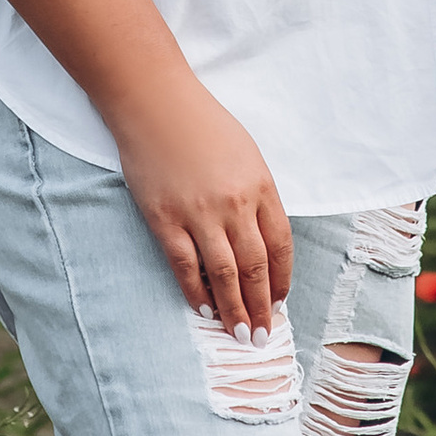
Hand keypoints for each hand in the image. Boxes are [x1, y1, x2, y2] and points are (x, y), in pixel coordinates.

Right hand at [112, 79, 295, 336]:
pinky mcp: (165, 219)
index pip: (280, 245)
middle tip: (263, 335)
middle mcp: (235, 203)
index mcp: (261, 185)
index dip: (281, 279)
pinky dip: (196, 292)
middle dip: (261, 306)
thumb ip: (255, 194)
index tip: (279, 301)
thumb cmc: (200, 122)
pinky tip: (203, 310)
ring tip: (240, 334)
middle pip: (256, 267)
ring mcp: (199, 213)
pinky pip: (185, 266)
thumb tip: (257, 240)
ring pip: (224, 275)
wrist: (154, 101)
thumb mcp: (244, 153)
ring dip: (233, 309)